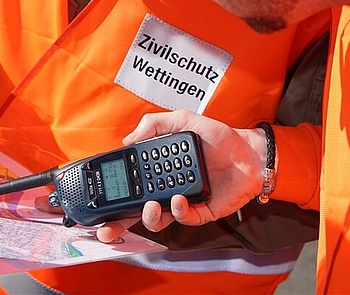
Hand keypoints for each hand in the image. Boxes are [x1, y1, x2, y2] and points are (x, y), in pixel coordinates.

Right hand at [97, 110, 266, 240]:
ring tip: (151, 205)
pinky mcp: (201, 211)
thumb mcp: (183, 120)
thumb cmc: (218, 137)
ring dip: (149, 217)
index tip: (100, 197)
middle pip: (136, 210)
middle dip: (117, 223)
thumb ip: (154, 124)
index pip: (131, 184)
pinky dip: (178, 212)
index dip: (114, 193)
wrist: (249, 151)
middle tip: (106, 228)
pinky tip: (178, 200)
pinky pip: (185, 219)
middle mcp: (167, 188)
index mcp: (159, 170)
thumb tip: (128, 139)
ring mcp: (183, 202)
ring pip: (157, 220)